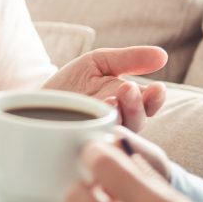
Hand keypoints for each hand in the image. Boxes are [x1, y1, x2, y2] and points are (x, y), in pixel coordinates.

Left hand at [42, 47, 166, 131]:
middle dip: (135, 104)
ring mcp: (101, 135)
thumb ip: (129, 59)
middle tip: (127, 88)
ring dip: (117, 115)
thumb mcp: (100, 62)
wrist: (39, 97)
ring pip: (118, 132)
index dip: (155, 98)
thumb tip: (163, 56)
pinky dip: (97, 130)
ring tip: (111, 99)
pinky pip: (95, 142)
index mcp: (128, 103)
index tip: (157, 88)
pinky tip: (96, 117)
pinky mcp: (82, 145)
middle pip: (137, 120)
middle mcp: (119, 123)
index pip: (150, 104)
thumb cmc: (72, 81)